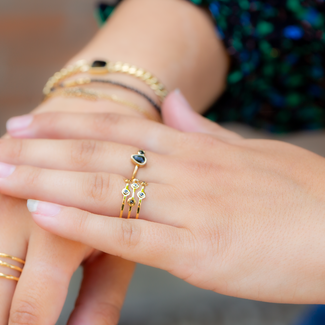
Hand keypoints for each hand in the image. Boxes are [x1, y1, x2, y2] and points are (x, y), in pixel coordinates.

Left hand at [2, 91, 324, 303]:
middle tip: (2, 142)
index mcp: (197, 149)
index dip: (71, 120)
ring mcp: (189, 211)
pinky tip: (44, 211)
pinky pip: (128, 234)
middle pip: (101, 153)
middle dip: (45, 146)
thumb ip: (205, 132)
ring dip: (48, 178)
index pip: (120, 126)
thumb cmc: (299, 194)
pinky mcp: (196, 252)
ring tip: (4, 171)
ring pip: (105, 189)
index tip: (31, 120)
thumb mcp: (251, 153)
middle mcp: (185, 172)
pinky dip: (83, 223)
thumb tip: (174, 105)